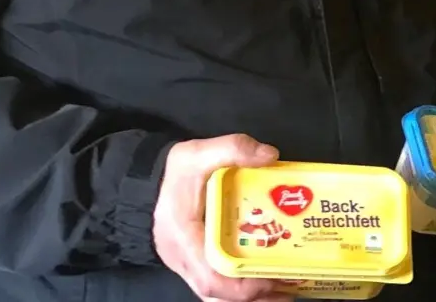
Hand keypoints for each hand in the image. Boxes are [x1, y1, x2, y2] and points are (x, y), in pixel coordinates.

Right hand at [153, 135, 295, 301]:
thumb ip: (231, 149)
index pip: (210, 278)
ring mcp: (188, 267)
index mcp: (184, 239)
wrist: (146, 186)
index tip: (272, 278)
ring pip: (217, 298)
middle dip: (254, 297)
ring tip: (284, 288)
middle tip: (289, 287)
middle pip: (216, 296)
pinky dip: (240, 291)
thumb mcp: (197, 154)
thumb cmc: (172, 175)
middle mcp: (184, 261)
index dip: (242, 285)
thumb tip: (270, 156)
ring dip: (250, 298)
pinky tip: (264, 282)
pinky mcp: (195, 266)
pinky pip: (217, 289)